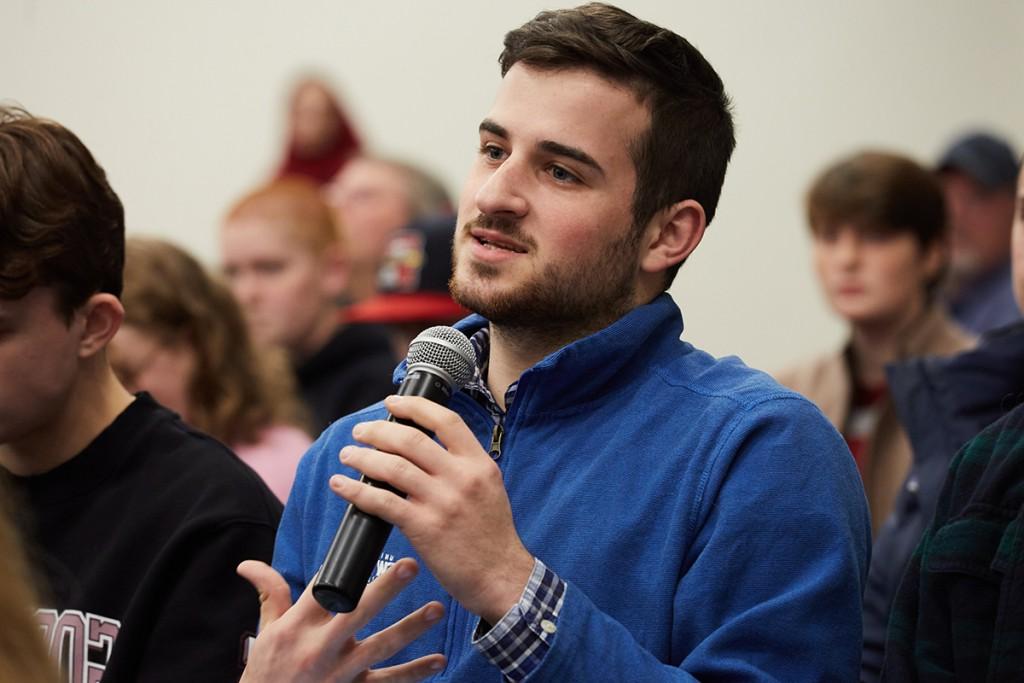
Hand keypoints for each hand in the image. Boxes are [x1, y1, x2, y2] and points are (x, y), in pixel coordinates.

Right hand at [237, 558, 444, 681]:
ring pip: (380, 647)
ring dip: (410, 628)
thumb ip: (270, 594)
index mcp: (296, 628)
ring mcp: (339, 674)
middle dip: (384, 589)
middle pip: (356, 613)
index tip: (368, 547)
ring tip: (437, 609)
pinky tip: (438, 659)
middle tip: (410, 565)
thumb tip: (249, 564)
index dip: (343, 570)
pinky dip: (415, 672)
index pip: (322, 591)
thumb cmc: (268, 671)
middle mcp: (318, 649)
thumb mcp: (266, 633)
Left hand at [332, 395, 534, 623]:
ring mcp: (442, 502)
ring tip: (348, 455)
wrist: (501, 576)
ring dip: (363, 457)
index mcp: (479, 464)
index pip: (446, 421)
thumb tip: (427, 447)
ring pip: (392, 467)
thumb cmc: (492, 535)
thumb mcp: (489, 488)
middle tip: (360, 432)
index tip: (392, 403)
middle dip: (379, 431)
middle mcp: (461, 478)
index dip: (415, 407)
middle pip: (412, 440)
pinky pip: (381, 501)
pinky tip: (341, 485)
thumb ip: (463, 466)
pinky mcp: (423, 528)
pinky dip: (355, 490)